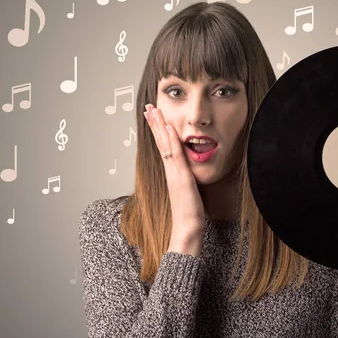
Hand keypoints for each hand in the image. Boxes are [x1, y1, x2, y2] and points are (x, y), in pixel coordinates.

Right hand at [144, 104, 205, 231]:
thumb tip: (188, 173)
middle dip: (154, 123)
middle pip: (160, 142)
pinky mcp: (181, 178)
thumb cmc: (189, 214)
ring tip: (154, 111)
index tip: (153, 116)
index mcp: (171, 172)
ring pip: (165, 145)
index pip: (163, 146)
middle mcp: (170, 170)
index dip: (158, 130)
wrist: (187, 230)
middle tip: (148, 107)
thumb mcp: (188, 191)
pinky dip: (171, 141)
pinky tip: (168, 128)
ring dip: (159, 126)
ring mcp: (174, 173)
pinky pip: (175, 156)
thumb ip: (186, 180)